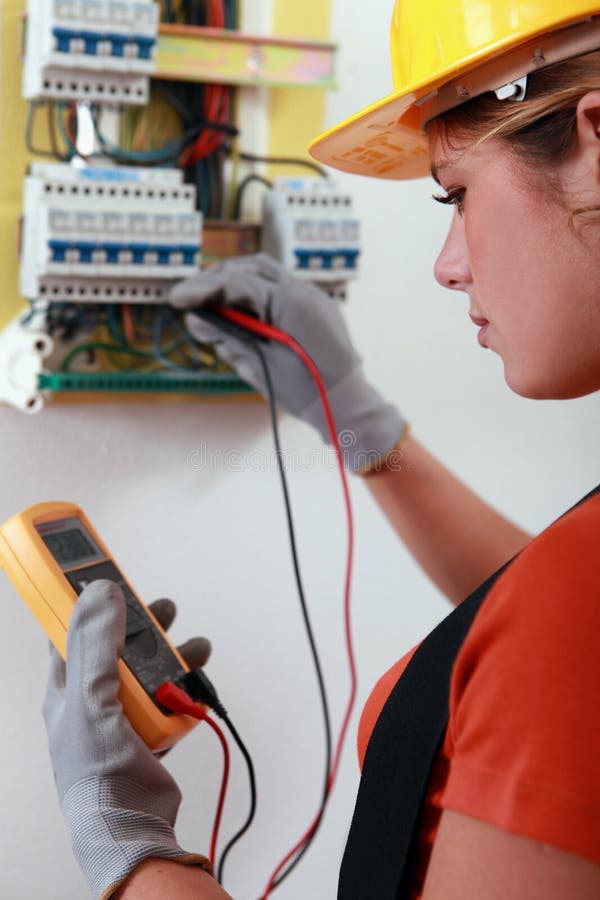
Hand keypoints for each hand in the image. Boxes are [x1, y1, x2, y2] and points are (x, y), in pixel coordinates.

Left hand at [42, 580, 212, 899]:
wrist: (130, 828)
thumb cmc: (95, 772)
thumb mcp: (90, 699)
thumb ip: (95, 644)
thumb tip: (100, 591)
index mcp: (66, 685)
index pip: (70, 629)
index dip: (86, 599)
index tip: (106, 572)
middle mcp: (92, 695)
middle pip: (118, 643)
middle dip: (142, 623)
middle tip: (163, 608)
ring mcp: (121, 713)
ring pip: (149, 667)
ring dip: (172, 654)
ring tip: (195, 647)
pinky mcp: (149, 729)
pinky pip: (170, 696)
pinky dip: (185, 686)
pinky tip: (195, 683)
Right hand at [170, 254, 405, 470]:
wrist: (346, 405)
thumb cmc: (305, 391)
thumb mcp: (258, 364)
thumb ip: (226, 337)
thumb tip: (195, 319)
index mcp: (290, 301)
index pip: (236, 284)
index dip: (201, 290)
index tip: (175, 298)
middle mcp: (304, 290)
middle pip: (251, 268)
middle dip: (217, 280)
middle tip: (189, 295)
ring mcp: (313, 296)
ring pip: (267, 274)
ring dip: (237, 282)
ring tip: (210, 300)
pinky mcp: (316, 307)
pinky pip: (282, 288)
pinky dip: (257, 293)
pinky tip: (240, 310)